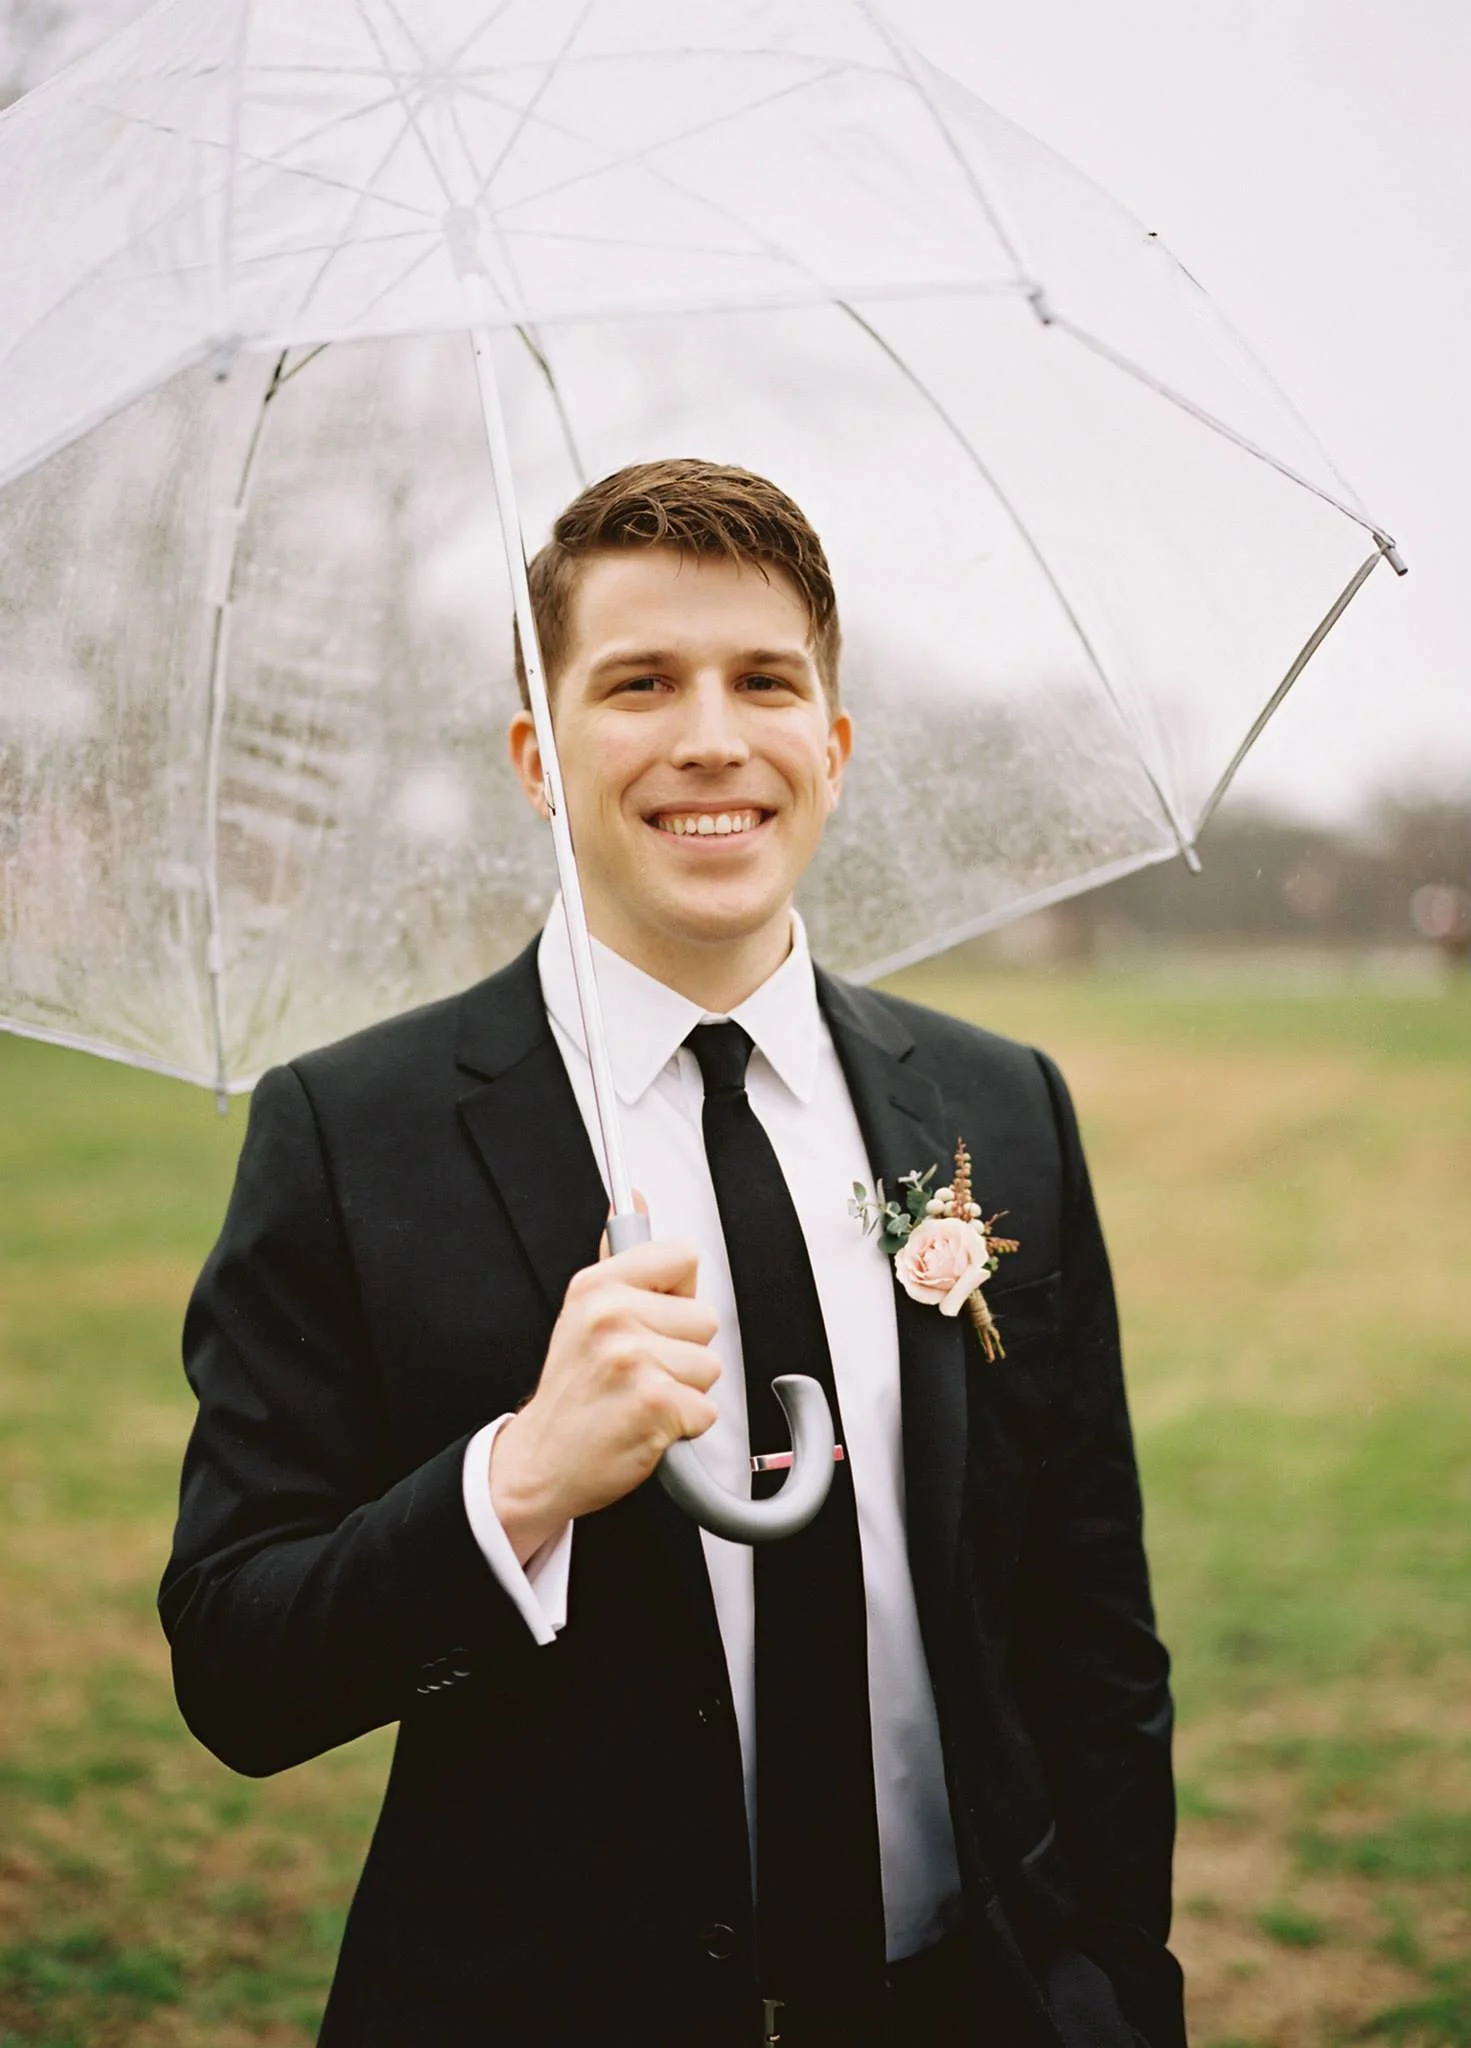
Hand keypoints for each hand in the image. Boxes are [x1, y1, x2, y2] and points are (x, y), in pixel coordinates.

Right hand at [489, 1229, 720, 1562]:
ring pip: (710, 1367)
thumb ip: (619, 1257)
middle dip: (682, 1352)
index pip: (683, 1257)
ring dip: (684, 1391)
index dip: (678, 1296)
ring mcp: (633, 1358)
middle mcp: (612, 1315)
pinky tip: (645, 1425)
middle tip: (638, 1373)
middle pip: (705, 1320)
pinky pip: (706, 1410)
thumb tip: (633, 1197)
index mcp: (597, 1286)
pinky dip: (684, 1427)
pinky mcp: (654, 1402)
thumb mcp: (584, 1312)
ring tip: (639, 1398)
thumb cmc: (572, 1392)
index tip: (652, 1320)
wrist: (541, 1462)